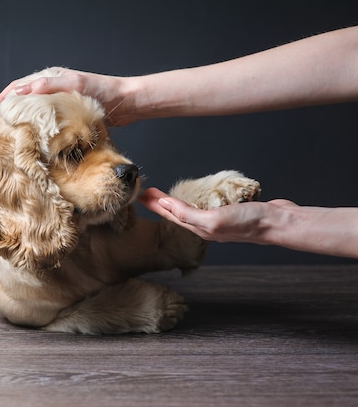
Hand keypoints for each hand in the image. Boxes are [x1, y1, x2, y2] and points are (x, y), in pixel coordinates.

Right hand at [0, 67, 130, 128]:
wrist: (127, 103)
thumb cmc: (103, 92)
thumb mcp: (74, 85)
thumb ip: (48, 86)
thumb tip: (20, 91)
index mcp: (49, 78)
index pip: (16, 89)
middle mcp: (50, 88)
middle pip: (18, 99)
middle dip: (0, 112)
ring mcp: (57, 102)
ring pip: (28, 111)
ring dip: (13, 121)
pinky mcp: (66, 115)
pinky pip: (41, 121)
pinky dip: (29, 128)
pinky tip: (25, 139)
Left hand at [138, 187, 295, 243]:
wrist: (278, 223)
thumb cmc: (248, 223)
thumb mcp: (213, 219)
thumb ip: (188, 214)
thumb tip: (164, 205)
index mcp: (200, 228)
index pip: (170, 215)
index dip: (155, 205)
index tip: (141, 195)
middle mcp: (207, 225)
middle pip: (177, 213)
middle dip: (161, 203)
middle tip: (146, 193)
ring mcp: (219, 219)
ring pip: (191, 210)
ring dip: (177, 203)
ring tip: (165, 196)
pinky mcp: (231, 211)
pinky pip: (207, 205)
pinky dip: (197, 200)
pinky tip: (197, 197)